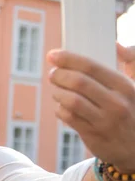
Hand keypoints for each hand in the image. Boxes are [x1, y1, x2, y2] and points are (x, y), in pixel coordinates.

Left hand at [48, 49, 134, 172]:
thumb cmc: (134, 110)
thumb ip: (132, 62)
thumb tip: (118, 44)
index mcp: (125, 87)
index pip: (91, 67)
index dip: (68, 59)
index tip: (52, 55)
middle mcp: (116, 104)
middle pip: (78, 83)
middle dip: (59, 75)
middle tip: (53, 74)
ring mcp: (104, 121)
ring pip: (71, 101)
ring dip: (58, 93)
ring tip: (56, 90)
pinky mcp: (93, 136)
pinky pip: (69, 118)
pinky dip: (60, 109)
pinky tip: (61, 106)